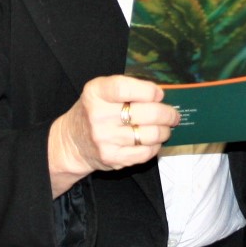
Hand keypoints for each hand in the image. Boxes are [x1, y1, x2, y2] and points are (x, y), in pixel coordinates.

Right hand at [48, 75, 178, 195]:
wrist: (72, 142)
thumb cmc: (93, 112)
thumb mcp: (100, 92)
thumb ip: (127, 89)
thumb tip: (162, 95)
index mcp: (95, 93)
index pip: (124, 88)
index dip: (148, 91)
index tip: (159, 94)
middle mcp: (98, 116)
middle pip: (146, 113)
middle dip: (167, 113)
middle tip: (173, 114)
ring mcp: (105, 139)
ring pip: (150, 134)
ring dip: (164, 130)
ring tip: (166, 127)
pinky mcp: (112, 158)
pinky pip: (145, 152)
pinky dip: (155, 146)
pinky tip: (154, 141)